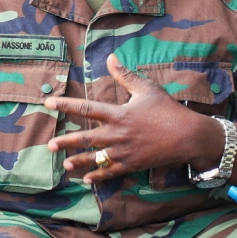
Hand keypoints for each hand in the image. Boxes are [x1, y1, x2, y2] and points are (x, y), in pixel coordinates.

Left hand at [45, 54, 223, 184]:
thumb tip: (111, 58)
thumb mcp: (147, 89)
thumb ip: (125, 75)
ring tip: (64, 165)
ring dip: (78, 161)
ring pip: (95, 158)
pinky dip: (98, 176)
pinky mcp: (133, 164)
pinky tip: (87, 180)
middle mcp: (117, 134)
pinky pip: (111, 172)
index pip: (85, 108)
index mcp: (118, 113)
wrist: (188, 136)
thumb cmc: (168, 110)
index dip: (65, 105)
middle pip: (85, 138)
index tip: (48, 103)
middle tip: (50, 145)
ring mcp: (124, 152)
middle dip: (66, 142)